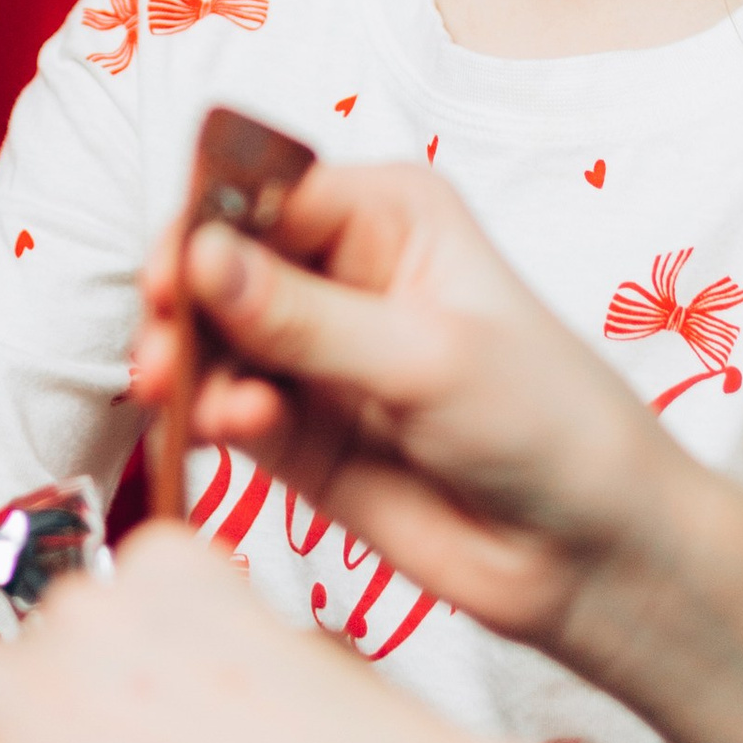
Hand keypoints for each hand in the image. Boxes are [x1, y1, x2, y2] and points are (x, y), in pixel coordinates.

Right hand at [133, 160, 668, 658]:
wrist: (584, 550)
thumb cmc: (546, 422)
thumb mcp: (427, 357)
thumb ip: (305, 317)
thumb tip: (202, 257)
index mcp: (388, 215)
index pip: (269, 192)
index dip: (208, 225)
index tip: (170, 273)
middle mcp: (342, 272)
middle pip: (224, 262)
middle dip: (181, 301)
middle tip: (158, 346)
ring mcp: (315, 354)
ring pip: (213, 339)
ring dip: (189, 366)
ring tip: (185, 398)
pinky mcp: (295, 431)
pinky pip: (226, 407)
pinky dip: (214, 415)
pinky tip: (232, 431)